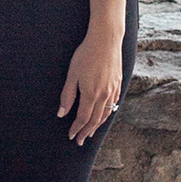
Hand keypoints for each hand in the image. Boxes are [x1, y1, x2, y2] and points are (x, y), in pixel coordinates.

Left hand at [58, 26, 123, 144]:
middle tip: (80, 141)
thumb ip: (68, 95)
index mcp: (91, 94)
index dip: (76, 129)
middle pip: (95, 120)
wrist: (106, 40)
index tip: (71, 136)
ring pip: (106, 114)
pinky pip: (113, 104)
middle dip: (87, 132)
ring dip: (97, 125)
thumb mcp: (72, 74)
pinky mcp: (118, 84)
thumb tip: (62, 113)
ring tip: (90, 132)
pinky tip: (104, 115)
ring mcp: (113, 90)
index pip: (83, 118)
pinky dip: (108, 114)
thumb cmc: (86, 55)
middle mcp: (104, 96)